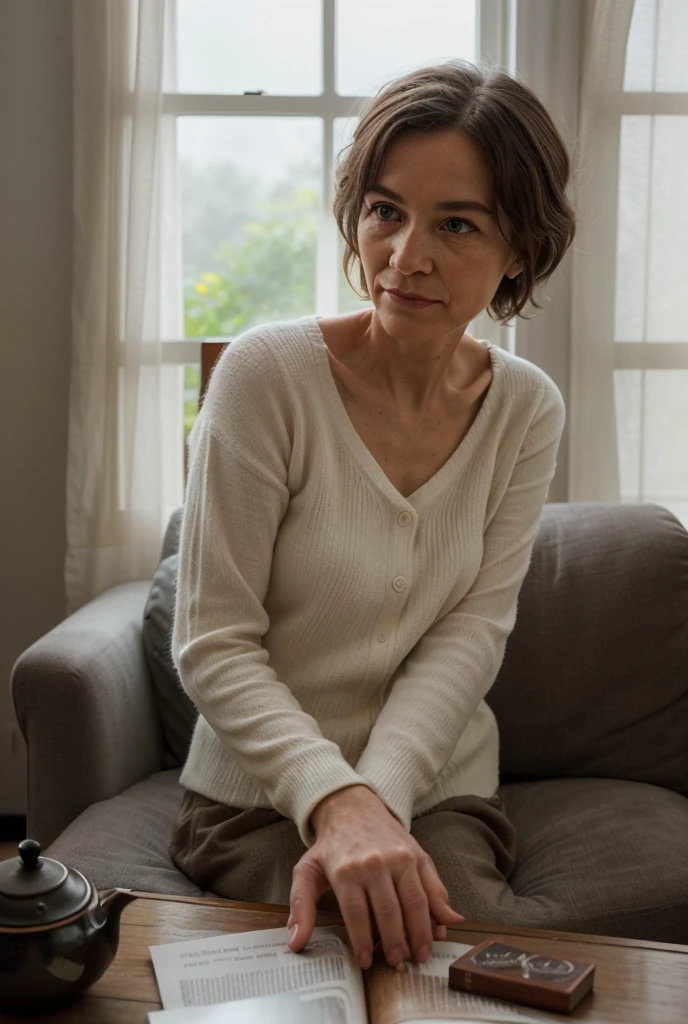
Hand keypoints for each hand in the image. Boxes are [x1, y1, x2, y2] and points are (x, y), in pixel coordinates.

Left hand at [287, 785, 463, 968]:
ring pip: (415, 901)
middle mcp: (375, 863)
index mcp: (346, 870)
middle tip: (399, 965)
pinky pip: (433, 885)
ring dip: (421, 933)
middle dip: (396, 944)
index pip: (358, 914)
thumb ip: (300, 906)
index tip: (367, 963)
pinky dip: (440, 908)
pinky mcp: (418, 853)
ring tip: (421, 955)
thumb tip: (295, 943)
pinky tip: (443, 927)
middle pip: (389, 912)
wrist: (353, 808)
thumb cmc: (330, 846)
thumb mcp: (306, 871)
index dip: (364, 942)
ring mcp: (400, 857)